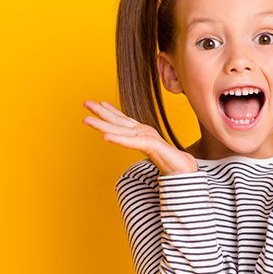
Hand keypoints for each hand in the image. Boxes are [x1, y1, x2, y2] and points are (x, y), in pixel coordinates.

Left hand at [82, 100, 197, 174]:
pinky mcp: (151, 146)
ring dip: (102, 124)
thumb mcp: (154, 153)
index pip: (124, 121)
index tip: (100, 103)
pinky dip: (118, 139)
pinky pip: (131, 142)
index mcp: (143, 133)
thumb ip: (146, 148)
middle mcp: (143, 132)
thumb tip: (140, 146)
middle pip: (118, 121)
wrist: (187, 170)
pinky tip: (105, 137)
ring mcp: (147, 138)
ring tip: (87, 119)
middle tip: (86, 103)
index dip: (110, 112)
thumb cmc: (172, 162)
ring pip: (120, 130)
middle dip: (101, 112)